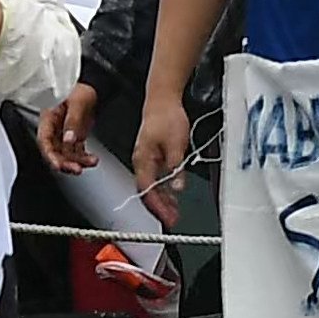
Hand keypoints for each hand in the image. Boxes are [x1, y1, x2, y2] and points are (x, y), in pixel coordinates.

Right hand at [40, 81, 103, 173]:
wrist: (92, 84)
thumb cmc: (79, 87)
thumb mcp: (77, 102)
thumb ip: (72, 121)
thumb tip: (68, 139)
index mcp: (48, 118)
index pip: (44, 141)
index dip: (50, 155)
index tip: (58, 165)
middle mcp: (54, 129)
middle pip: (55, 151)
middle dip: (65, 163)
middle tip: (76, 168)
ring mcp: (64, 134)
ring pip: (66, 154)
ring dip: (77, 161)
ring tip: (90, 162)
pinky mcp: (74, 137)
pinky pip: (76, 152)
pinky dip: (83, 158)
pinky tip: (91, 160)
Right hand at [132, 91, 193, 217]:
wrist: (162, 98)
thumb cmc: (166, 116)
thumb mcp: (176, 144)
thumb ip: (176, 167)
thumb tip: (177, 187)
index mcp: (143, 159)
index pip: (147, 190)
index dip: (157, 207)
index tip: (168, 217)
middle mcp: (141, 161)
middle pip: (147, 191)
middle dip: (159, 207)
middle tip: (172, 219)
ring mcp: (145, 159)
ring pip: (151, 185)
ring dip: (162, 199)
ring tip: (174, 211)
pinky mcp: (152, 155)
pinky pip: (155, 177)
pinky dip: (163, 187)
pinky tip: (172, 193)